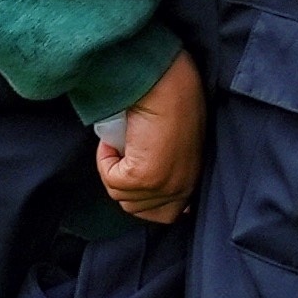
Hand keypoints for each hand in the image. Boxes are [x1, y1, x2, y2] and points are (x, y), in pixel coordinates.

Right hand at [95, 52, 203, 223]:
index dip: (143, 199)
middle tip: (124, 152)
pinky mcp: (145, 176)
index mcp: (192, 180)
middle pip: (136, 208)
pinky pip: (112, 181)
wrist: (165, 83)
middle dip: (122, 182)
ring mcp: (165, 184)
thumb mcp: (175, 144)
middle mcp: (182, 188)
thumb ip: (167, 167)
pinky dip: (105, 160)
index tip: (131, 178)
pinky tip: (114, 141)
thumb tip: (140, 187)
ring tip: (122, 142)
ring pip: (121, 195)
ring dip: (113, 169)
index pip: (167, 214)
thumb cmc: (169, 102)